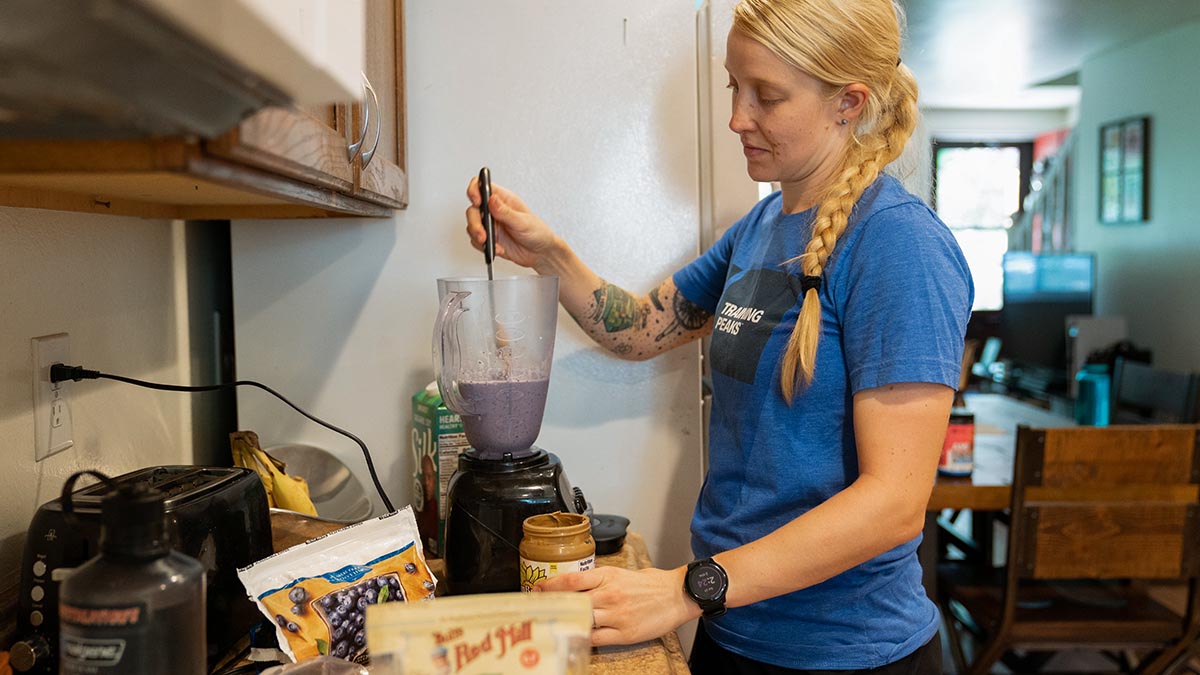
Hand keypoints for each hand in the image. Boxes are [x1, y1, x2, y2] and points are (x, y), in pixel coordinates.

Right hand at [465, 177, 560, 270]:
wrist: (540, 253)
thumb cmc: (537, 232)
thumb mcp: (523, 221)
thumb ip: (505, 212)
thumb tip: (492, 200)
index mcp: (503, 199)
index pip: (482, 186)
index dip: (475, 190)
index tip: (477, 201)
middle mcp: (494, 211)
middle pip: (473, 209)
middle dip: (474, 222)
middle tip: (482, 233)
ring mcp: (491, 225)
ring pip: (472, 226)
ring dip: (477, 235)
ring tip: (489, 243)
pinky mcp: (489, 239)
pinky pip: (477, 241)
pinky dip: (484, 247)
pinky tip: (497, 248)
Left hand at [533, 566, 700, 646]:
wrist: (676, 595)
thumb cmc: (651, 584)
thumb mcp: (621, 573)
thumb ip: (599, 580)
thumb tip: (577, 587)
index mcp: (607, 576)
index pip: (571, 580)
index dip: (550, 586)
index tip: (538, 590)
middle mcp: (609, 594)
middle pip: (572, 601)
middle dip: (554, 606)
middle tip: (540, 610)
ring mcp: (616, 615)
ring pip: (582, 620)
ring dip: (568, 622)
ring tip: (556, 625)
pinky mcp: (624, 633)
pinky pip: (596, 638)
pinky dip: (584, 638)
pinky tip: (577, 637)